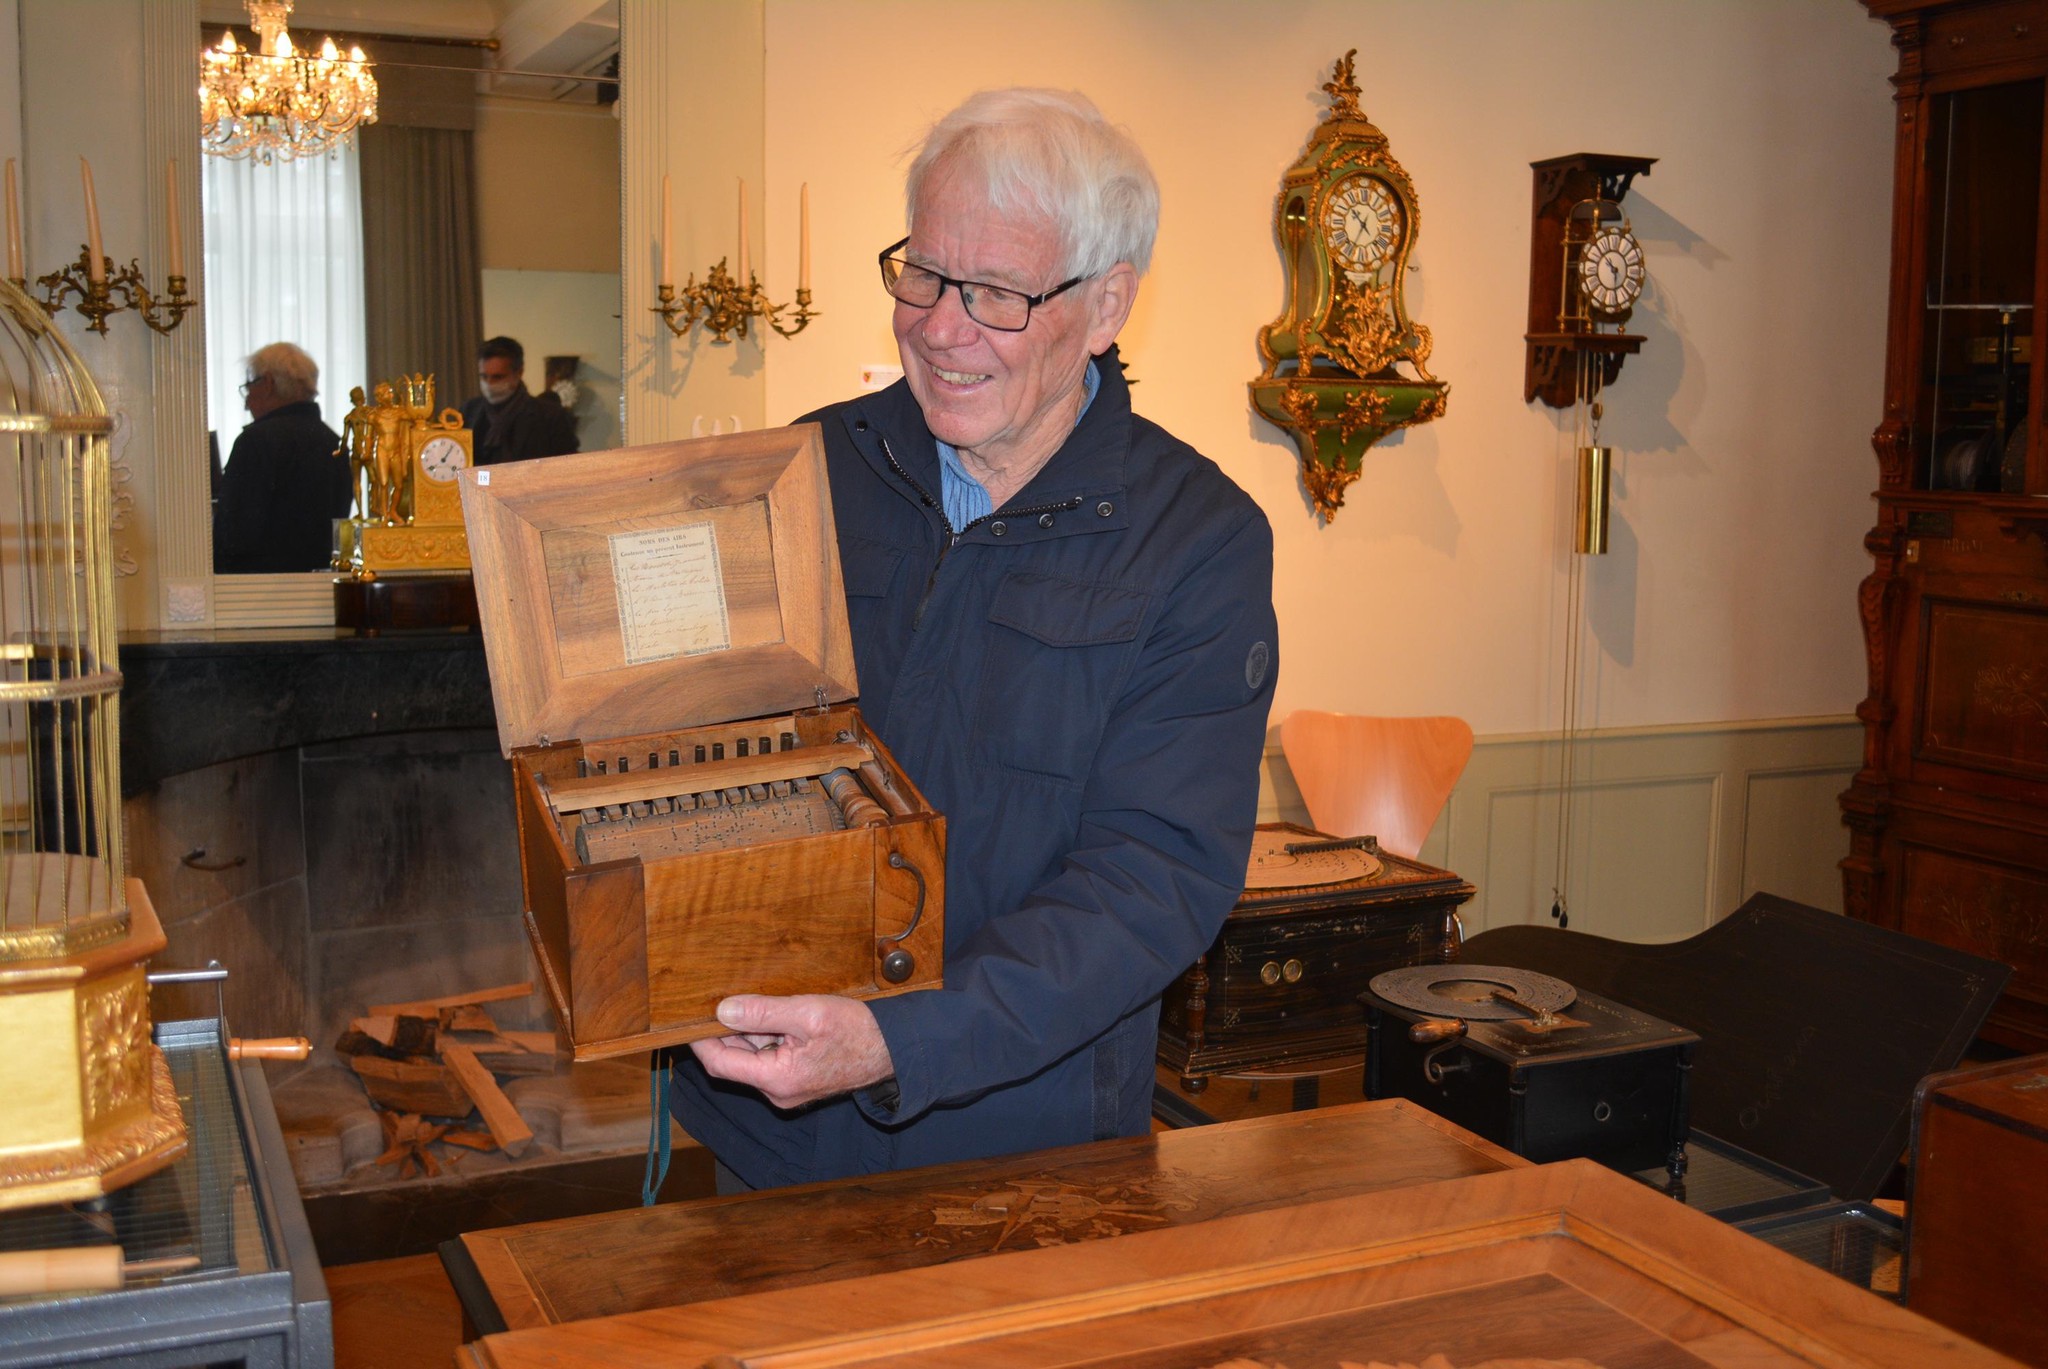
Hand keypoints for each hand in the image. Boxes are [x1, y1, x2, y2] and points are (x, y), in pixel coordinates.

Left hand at [689, 994, 894, 1110]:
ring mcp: (788, 1088)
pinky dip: (767, 1036)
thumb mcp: (809, 1013)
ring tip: (757, 1002)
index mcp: (777, 1080)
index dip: (701, 1040)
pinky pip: (771, 1058)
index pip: (721, 1063)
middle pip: (735, 1060)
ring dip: (750, 1031)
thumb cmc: (859, 1032)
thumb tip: (723, 1010)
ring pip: (754, 1057)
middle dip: (728, 1030)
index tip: (688, 1017)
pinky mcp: (799, 1079)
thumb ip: (764, 1013)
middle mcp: (778, 1091)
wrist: (896, 1050)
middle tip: (721, 997)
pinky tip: (776, 1016)